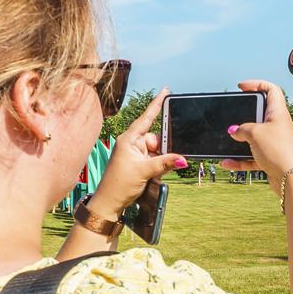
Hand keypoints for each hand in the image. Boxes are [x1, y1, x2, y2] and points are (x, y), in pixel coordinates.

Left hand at [91, 88, 185, 217]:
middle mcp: (132, 143)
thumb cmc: (119, 184)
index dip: (157, 105)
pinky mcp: (138, 162)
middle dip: (164, 148)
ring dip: (161, 159)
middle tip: (166, 159)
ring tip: (154, 172)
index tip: (166, 91)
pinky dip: (159, 164)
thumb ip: (165, 163)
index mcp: (129, 139)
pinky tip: (155, 173)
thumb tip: (183, 159)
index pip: (146, 118)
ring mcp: (135, 153)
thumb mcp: (145, 171)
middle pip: (156, 137)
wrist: (109, 202)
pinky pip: (155, 158)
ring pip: (158, 150)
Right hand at [221, 80, 292, 195]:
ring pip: (253, 139)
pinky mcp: (271, 159)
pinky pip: (252, 157)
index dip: (257, 84)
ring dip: (239, 142)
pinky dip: (239, 160)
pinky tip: (226, 163)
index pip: (271, 90)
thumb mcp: (255, 133)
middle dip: (244, 116)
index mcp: (278, 113)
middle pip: (260, 115)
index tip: (241, 87)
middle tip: (233, 117)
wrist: (292, 179)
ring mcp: (275, 143)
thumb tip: (234, 131)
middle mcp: (278, 126)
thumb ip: (241, 129)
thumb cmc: (279, 151)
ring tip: (225, 144)